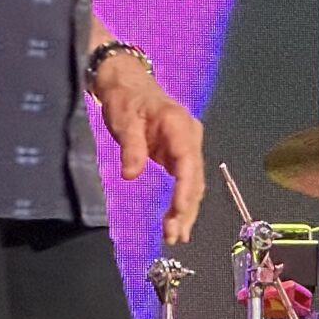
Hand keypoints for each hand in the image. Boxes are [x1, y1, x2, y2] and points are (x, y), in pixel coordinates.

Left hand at [92, 53, 206, 243]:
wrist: (128, 82)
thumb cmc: (125, 99)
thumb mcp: (123, 120)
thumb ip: (131, 147)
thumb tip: (131, 175)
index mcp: (178, 124)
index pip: (187, 161)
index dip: (186, 188)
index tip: (180, 211)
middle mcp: (190, 135)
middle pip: (194, 176)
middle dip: (187, 208)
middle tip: (175, 235)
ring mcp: (188, 145)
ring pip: (193, 182)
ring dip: (186, 210)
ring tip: (176, 235)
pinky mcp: (180, 154)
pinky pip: (186, 180)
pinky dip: (183, 201)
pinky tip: (178, 221)